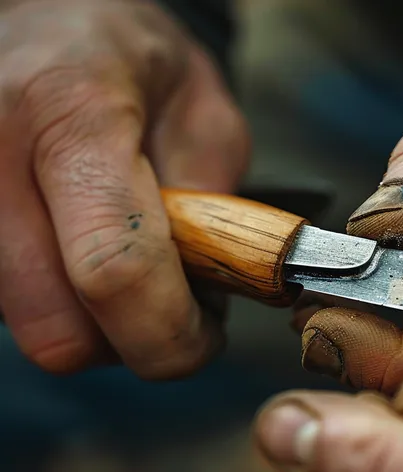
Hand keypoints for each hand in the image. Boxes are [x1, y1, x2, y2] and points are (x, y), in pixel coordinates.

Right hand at [0, 0, 248, 376]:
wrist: (47, 17)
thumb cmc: (132, 56)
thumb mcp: (204, 111)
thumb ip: (215, 203)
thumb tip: (210, 293)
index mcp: (72, 116)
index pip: (115, 269)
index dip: (170, 333)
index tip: (204, 338)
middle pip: (57, 328)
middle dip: (128, 341)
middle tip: (170, 308)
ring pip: (27, 326)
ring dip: (90, 322)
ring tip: (122, 260)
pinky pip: (8, 304)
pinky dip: (55, 301)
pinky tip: (76, 252)